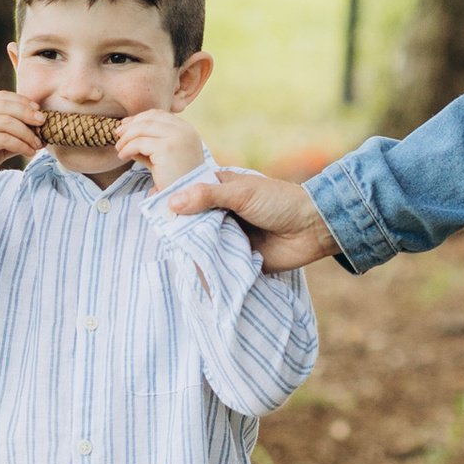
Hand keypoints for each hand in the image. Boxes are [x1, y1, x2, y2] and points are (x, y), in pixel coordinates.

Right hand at [0, 91, 43, 192]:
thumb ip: (13, 134)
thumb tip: (40, 132)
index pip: (2, 97)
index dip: (23, 102)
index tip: (38, 111)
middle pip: (6, 106)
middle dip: (28, 113)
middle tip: (44, 123)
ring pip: (7, 121)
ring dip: (27, 133)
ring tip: (37, 144)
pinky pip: (4, 138)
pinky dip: (20, 144)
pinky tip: (28, 152)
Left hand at [115, 107, 207, 190]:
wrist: (186, 196)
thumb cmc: (175, 179)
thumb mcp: (163, 156)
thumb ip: (149, 143)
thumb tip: (126, 132)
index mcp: (187, 129)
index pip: (159, 114)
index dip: (139, 118)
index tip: (125, 126)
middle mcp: (184, 130)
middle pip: (150, 118)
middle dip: (130, 125)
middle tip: (118, 134)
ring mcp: (177, 137)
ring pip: (142, 128)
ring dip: (126, 137)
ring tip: (119, 148)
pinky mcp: (167, 149)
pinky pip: (139, 143)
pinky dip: (127, 148)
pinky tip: (123, 156)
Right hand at [159, 164, 339, 268]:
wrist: (313, 229)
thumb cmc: (279, 202)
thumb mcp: (242, 193)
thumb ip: (208, 196)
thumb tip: (172, 203)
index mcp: (220, 190)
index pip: (188, 194)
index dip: (171, 199)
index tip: (151, 206)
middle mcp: (221, 214)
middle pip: (191, 222)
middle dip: (178, 229)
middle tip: (158, 235)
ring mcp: (228, 237)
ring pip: (201, 244)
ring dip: (191, 250)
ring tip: (170, 255)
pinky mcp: (236, 260)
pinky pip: (216, 265)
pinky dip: (206, 269)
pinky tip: (189, 273)